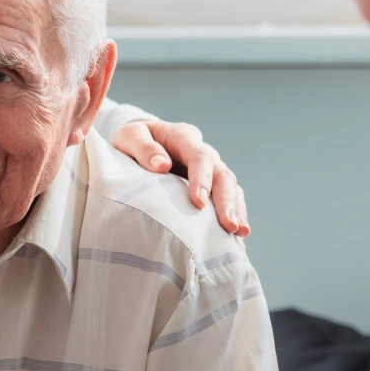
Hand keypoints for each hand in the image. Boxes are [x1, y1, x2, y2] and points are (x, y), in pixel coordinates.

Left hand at [112, 119, 248, 236]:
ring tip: (239, 232)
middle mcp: (202, 151)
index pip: (200, 157)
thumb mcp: (130, 136)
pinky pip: (229, 196)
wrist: (138, 140)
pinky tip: (237, 234)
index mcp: (183, 137)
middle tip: (229, 225)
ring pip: (230, 186)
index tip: (198, 202)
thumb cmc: (133, 140)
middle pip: (222, 174)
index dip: (202, 179)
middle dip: (226, 200)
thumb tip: (162, 165)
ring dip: (236, 209)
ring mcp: (209, 168)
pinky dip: (235, 213)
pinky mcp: (210, 183)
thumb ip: (143, 148)